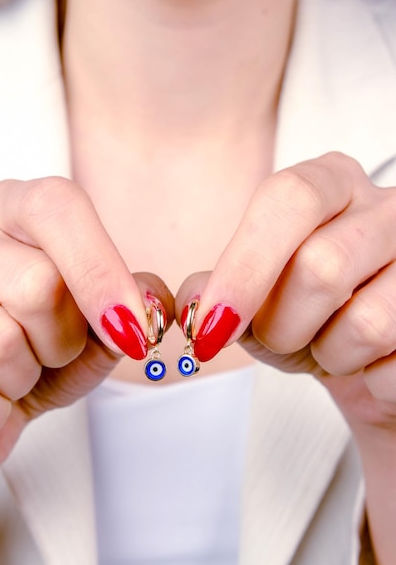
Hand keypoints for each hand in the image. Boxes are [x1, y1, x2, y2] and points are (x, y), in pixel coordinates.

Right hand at [0, 177, 172, 490]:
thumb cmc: (43, 358)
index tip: (132, 329)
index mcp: (15, 212)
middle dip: (62, 339)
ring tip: (14, 374)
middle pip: (38, 283)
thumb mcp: (97, 328)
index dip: (100, 271)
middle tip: (50, 352)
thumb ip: (132, 304)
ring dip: (23, 377)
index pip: (56, 207)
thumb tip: (152, 302)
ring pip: (0, 341)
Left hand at [176, 152, 395, 430]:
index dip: (245, 268)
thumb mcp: (259, 297)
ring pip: (366, 324)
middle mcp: (391, 208)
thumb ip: (219, 290)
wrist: (374, 354)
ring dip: (330, 356)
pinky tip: (370, 363)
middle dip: (283, 326)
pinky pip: (395, 368)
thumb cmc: (315, 315)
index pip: (289, 197)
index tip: (212, 327)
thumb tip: (190, 302)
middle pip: (322, 267)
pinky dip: (368, 381)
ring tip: (332, 346)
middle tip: (279, 338)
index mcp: (334, 182)